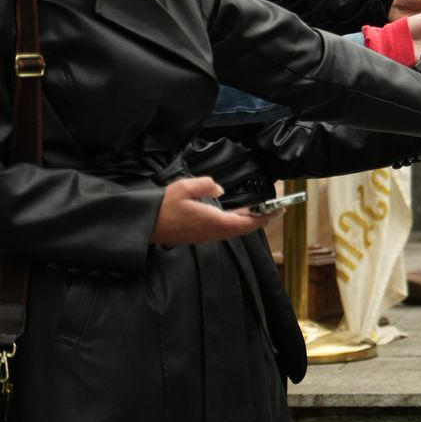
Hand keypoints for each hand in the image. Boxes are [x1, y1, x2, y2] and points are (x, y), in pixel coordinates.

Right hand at [151, 175, 270, 245]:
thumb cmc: (163, 207)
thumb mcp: (184, 188)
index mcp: (213, 222)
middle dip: (258, 219)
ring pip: (232, 231)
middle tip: (271, 209)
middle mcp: (212, 232)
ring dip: (245, 222)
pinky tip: (234, 214)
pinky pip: (222, 231)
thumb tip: (220, 188)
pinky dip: (233, 223)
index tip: (276, 211)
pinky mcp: (198, 236)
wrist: (144, 225)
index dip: (262, 218)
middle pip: (241, 229)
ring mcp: (205, 236)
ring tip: (256, 210)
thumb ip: (205, 185)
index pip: (245, 224)